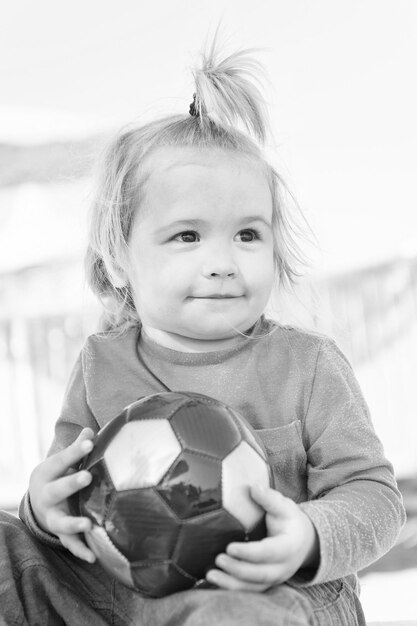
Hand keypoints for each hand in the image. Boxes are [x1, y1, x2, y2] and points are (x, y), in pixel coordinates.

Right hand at [29, 428, 96, 562]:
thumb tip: (91, 430)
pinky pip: (70, 543)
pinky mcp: (60, 532)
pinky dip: (80, 550)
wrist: (38, 501)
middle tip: (87, 476)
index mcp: (47, 473)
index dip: (75, 451)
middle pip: (58, 490)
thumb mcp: (63, 461)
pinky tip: (93, 557)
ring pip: (60, 521)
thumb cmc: (59, 475)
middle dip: (71, 483)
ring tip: (88, 524)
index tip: (90, 442)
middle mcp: (46, 496)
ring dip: (74, 523)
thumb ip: (78, 447)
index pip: (61, 461)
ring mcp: (52, 516)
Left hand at [206, 484, 318, 591]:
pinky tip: (213, 582)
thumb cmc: (289, 520)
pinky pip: (248, 591)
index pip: (269, 553)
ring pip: (253, 588)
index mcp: (288, 546)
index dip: (249, 553)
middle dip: (238, 569)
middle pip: (260, 574)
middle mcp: (283, 567)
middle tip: (218, 559)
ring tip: (210, 575)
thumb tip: (254, 488)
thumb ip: (270, 499)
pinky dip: (231, 589)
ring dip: (231, 584)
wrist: (303, 541)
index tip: (230, 547)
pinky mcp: (264, 584)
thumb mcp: (284, 506)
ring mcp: (274, 578)